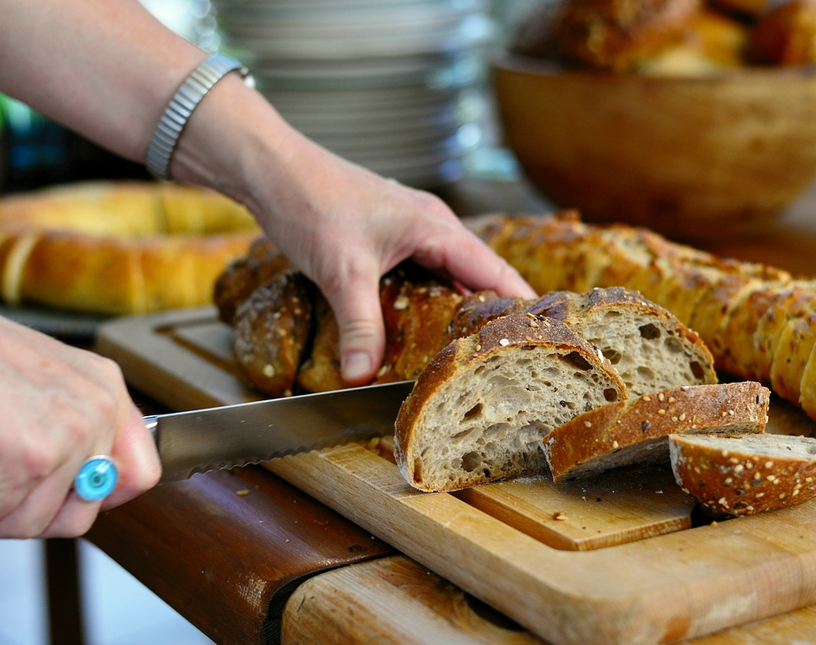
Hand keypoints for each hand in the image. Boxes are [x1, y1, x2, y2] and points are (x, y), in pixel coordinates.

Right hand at [0, 307, 160, 537]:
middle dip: (32, 512)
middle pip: (79, 514)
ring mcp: (67, 437)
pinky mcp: (29, 458)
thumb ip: (77, 424)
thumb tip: (87, 484)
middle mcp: (97, 413)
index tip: (71, 502)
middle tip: (1, 489)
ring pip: (34, 522)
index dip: (100, 500)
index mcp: (105, 392)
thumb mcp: (47, 378)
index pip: (141, 475)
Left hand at [176, 112, 536, 384]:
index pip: (494, 269)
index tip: (543, 334)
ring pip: (454, 269)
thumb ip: (359, 327)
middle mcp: (432, 223)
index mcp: (435, 227)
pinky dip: (438, 293)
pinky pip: (430, 266)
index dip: (520, 302)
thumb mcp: (341, 273)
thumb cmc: (310, 203)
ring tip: (480, 343)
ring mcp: (412, 225)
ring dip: (466, 301)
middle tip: (515, 350)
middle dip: (497, 308)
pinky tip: (430, 319)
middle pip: (480, 270)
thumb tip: (362, 377)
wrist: (272, 169)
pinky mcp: (391, 232)